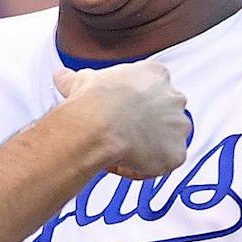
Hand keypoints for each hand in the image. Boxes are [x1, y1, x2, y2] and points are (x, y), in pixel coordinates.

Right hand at [52, 63, 189, 179]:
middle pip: (166, 114)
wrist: (99, 126)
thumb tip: (62, 77)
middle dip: (147, 125)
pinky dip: (147, 168)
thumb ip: (77, 78)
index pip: (153, 88)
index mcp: (155, 74)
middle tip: (122, 133)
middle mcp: (174, 98)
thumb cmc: (93, 101)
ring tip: (123, 150)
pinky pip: (164, 165)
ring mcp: (179, 127)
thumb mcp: (82, 81)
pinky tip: (126, 163)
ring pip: (168, 140)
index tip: (120, 112)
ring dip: (149, 146)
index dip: (135, 103)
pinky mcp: (176, 153)